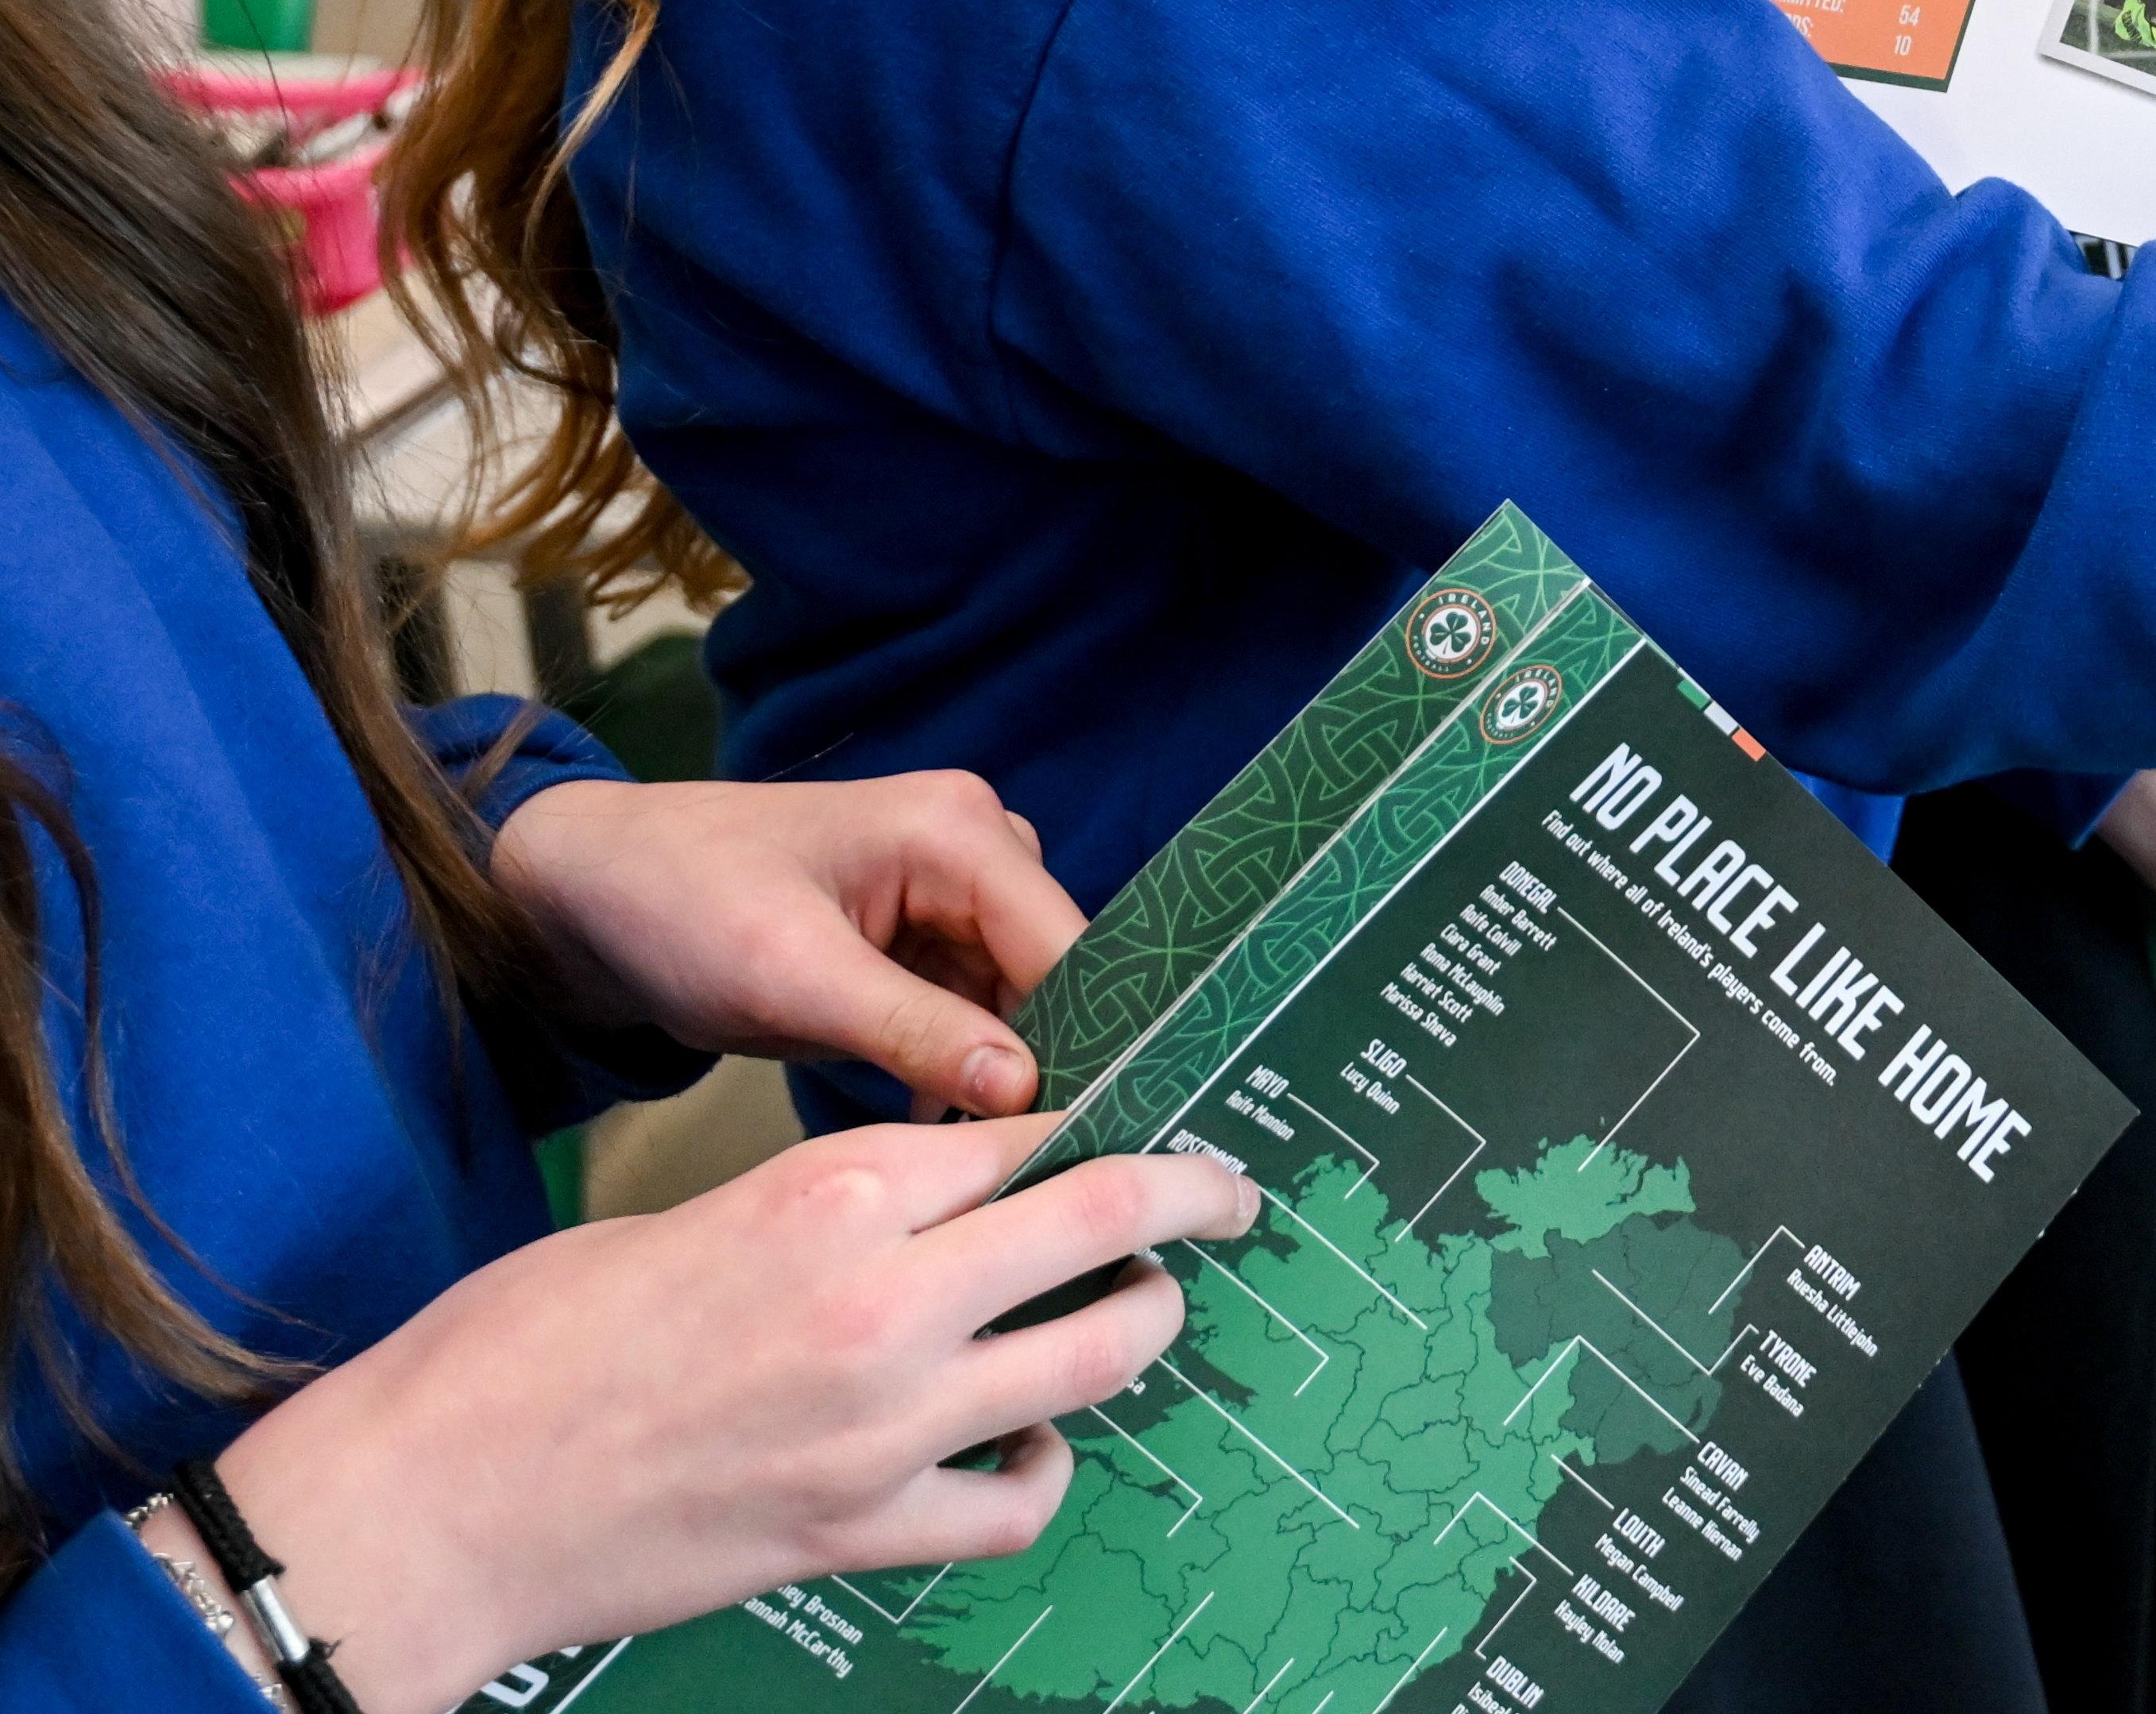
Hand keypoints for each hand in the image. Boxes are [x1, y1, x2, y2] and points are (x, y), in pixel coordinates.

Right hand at [199, 1114, 1257, 1711]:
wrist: (428, 1502)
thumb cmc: (520, 1342)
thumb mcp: (690, 1215)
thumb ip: (827, 1207)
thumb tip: (929, 1205)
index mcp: (833, 1193)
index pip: (1029, 1130)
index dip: (1098, 1120)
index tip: (1146, 1119)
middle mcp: (885, 1300)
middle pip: (1110, 1216)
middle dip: (1196, 1193)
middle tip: (1230, 1191)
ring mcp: (884, 1428)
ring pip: (1102, 1354)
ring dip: (1142, 1321)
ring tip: (1142, 1308)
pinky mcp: (857, 1532)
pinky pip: (1017, 1501)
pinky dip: (1040, 1469)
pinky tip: (1022, 1444)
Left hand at [490, 769, 1083, 1118]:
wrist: (589, 893)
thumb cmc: (678, 907)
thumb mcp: (788, 974)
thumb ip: (912, 1029)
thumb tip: (1025, 1090)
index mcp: (960, 831)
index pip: (1068, 944)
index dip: (1090, 1036)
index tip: (1093, 1136)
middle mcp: (979, 852)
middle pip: (1057, 974)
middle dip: (1050, 1064)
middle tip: (1045, 1168)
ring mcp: (955, 898)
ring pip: (1022, 1003)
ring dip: (1006, 1077)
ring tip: (1001, 1168)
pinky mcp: (924, 944)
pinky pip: (976, 1015)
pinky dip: (964, 1073)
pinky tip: (950, 1137)